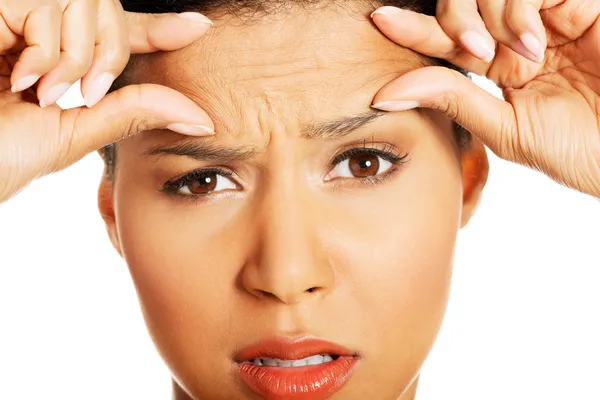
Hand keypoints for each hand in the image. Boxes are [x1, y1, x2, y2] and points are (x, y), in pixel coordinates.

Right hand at [0, 0, 215, 202]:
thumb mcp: (73, 134)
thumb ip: (129, 114)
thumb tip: (199, 117)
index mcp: (59, 59)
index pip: (117, 34)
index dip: (158, 30)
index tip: (199, 28)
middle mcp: (40, 30)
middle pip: (110, 12)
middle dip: (107, 56)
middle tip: (72, 92)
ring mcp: (18, 11)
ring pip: (88, 6)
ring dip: (73, 59)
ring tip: (34, 88)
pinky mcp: (2, 1)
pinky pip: (54, 8)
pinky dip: (49, 51)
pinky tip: (20, 73)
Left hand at [371, 0, 599, 197]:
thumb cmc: (579, 150)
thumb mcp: (506, 129)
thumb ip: (453, 101)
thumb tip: (387, 92)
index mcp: (500, 69)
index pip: (447, 42)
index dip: (413, 29)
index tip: (379, 21)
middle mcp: (519, 38)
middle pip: (461, 5)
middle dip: (453, 20)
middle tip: (472, 49)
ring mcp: (549, 17)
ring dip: (491, 18)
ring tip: (521, 55)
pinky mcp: (579, 2)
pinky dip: (520, 10)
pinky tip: (536, 41)